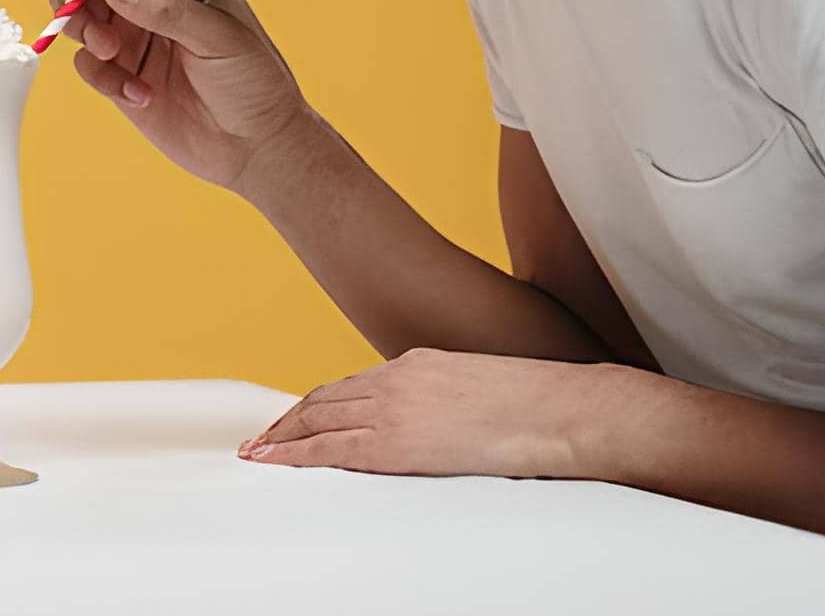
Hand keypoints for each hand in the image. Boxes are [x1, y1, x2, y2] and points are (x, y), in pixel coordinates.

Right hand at [49, 0, 311, 190]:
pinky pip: (84, 59)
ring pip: (75, 6)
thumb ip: (162, 8)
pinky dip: (100, 75)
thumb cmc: (253, 81)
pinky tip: (139, 93)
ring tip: (110, 51)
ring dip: (80, 25)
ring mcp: (129, 28)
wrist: (254, 148)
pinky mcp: (116, 68)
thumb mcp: (217, 37)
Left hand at [238, 348, 617, 478]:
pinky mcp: (398, 441)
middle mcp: (396, 380)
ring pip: (318, 419)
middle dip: (288, 420)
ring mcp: (394, 408)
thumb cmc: (540, 408)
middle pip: (324, 399)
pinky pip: (331, 448)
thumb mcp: (478, 391)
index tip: (295, 418)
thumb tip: (438, 428)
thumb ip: (445, 402)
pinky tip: (274, 460)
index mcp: (417, 364)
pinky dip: (296, 453)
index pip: (350, 385)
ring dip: (283, 436)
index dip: (317, 404)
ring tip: (258, 451)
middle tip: (261, 438)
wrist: (566, 411)